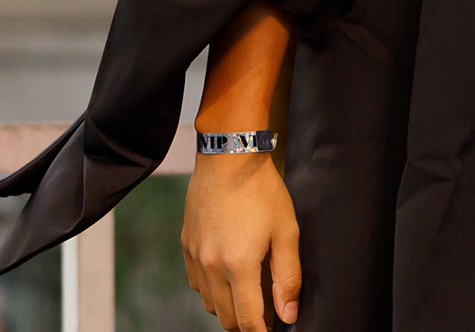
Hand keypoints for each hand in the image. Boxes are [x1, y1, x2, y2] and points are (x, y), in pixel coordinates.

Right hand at [182, 152, 301, 329]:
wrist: (228, 159)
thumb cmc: (262, 191)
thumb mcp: (287, 231)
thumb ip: (288, 276)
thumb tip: (288, 314)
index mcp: (239, 265)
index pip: (247, 320)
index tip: (271, 330)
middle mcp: (212, 267)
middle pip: (226, 317)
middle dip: (246, 322)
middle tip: (266, 310)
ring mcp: (195, 257)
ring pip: (209, 303)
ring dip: (229, 305)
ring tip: (250, 290)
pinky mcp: (186, 247)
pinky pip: (197, 284)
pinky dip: (213, 288)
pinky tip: (230, 273)